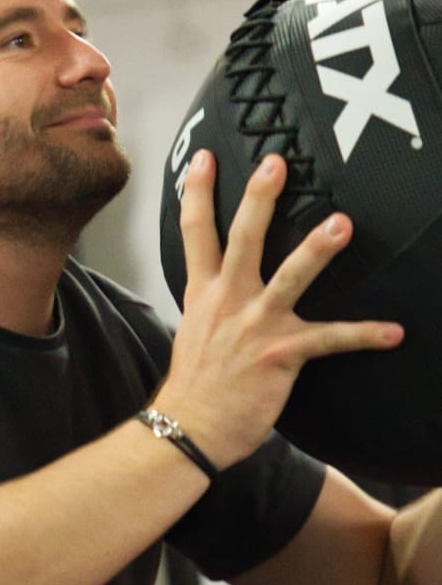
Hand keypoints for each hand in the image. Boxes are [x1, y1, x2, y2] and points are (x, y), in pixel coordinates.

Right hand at [157, 151, 402, 467]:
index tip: (203, 156)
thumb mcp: (193, 328)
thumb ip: (211, 300)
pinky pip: (330, 340)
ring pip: (290, 276)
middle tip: (276, 162)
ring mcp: (255, 325)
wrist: (190, 428)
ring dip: (317, 249)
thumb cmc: (196, 384)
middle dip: (259, 197)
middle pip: (243, 237)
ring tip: (342, 224)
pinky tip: (394, 331)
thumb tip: (223, 282)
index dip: (197, 190)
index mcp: (203, 291)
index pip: (195, 230)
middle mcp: (227, 299)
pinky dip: (364, 334)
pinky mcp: (282, 354)